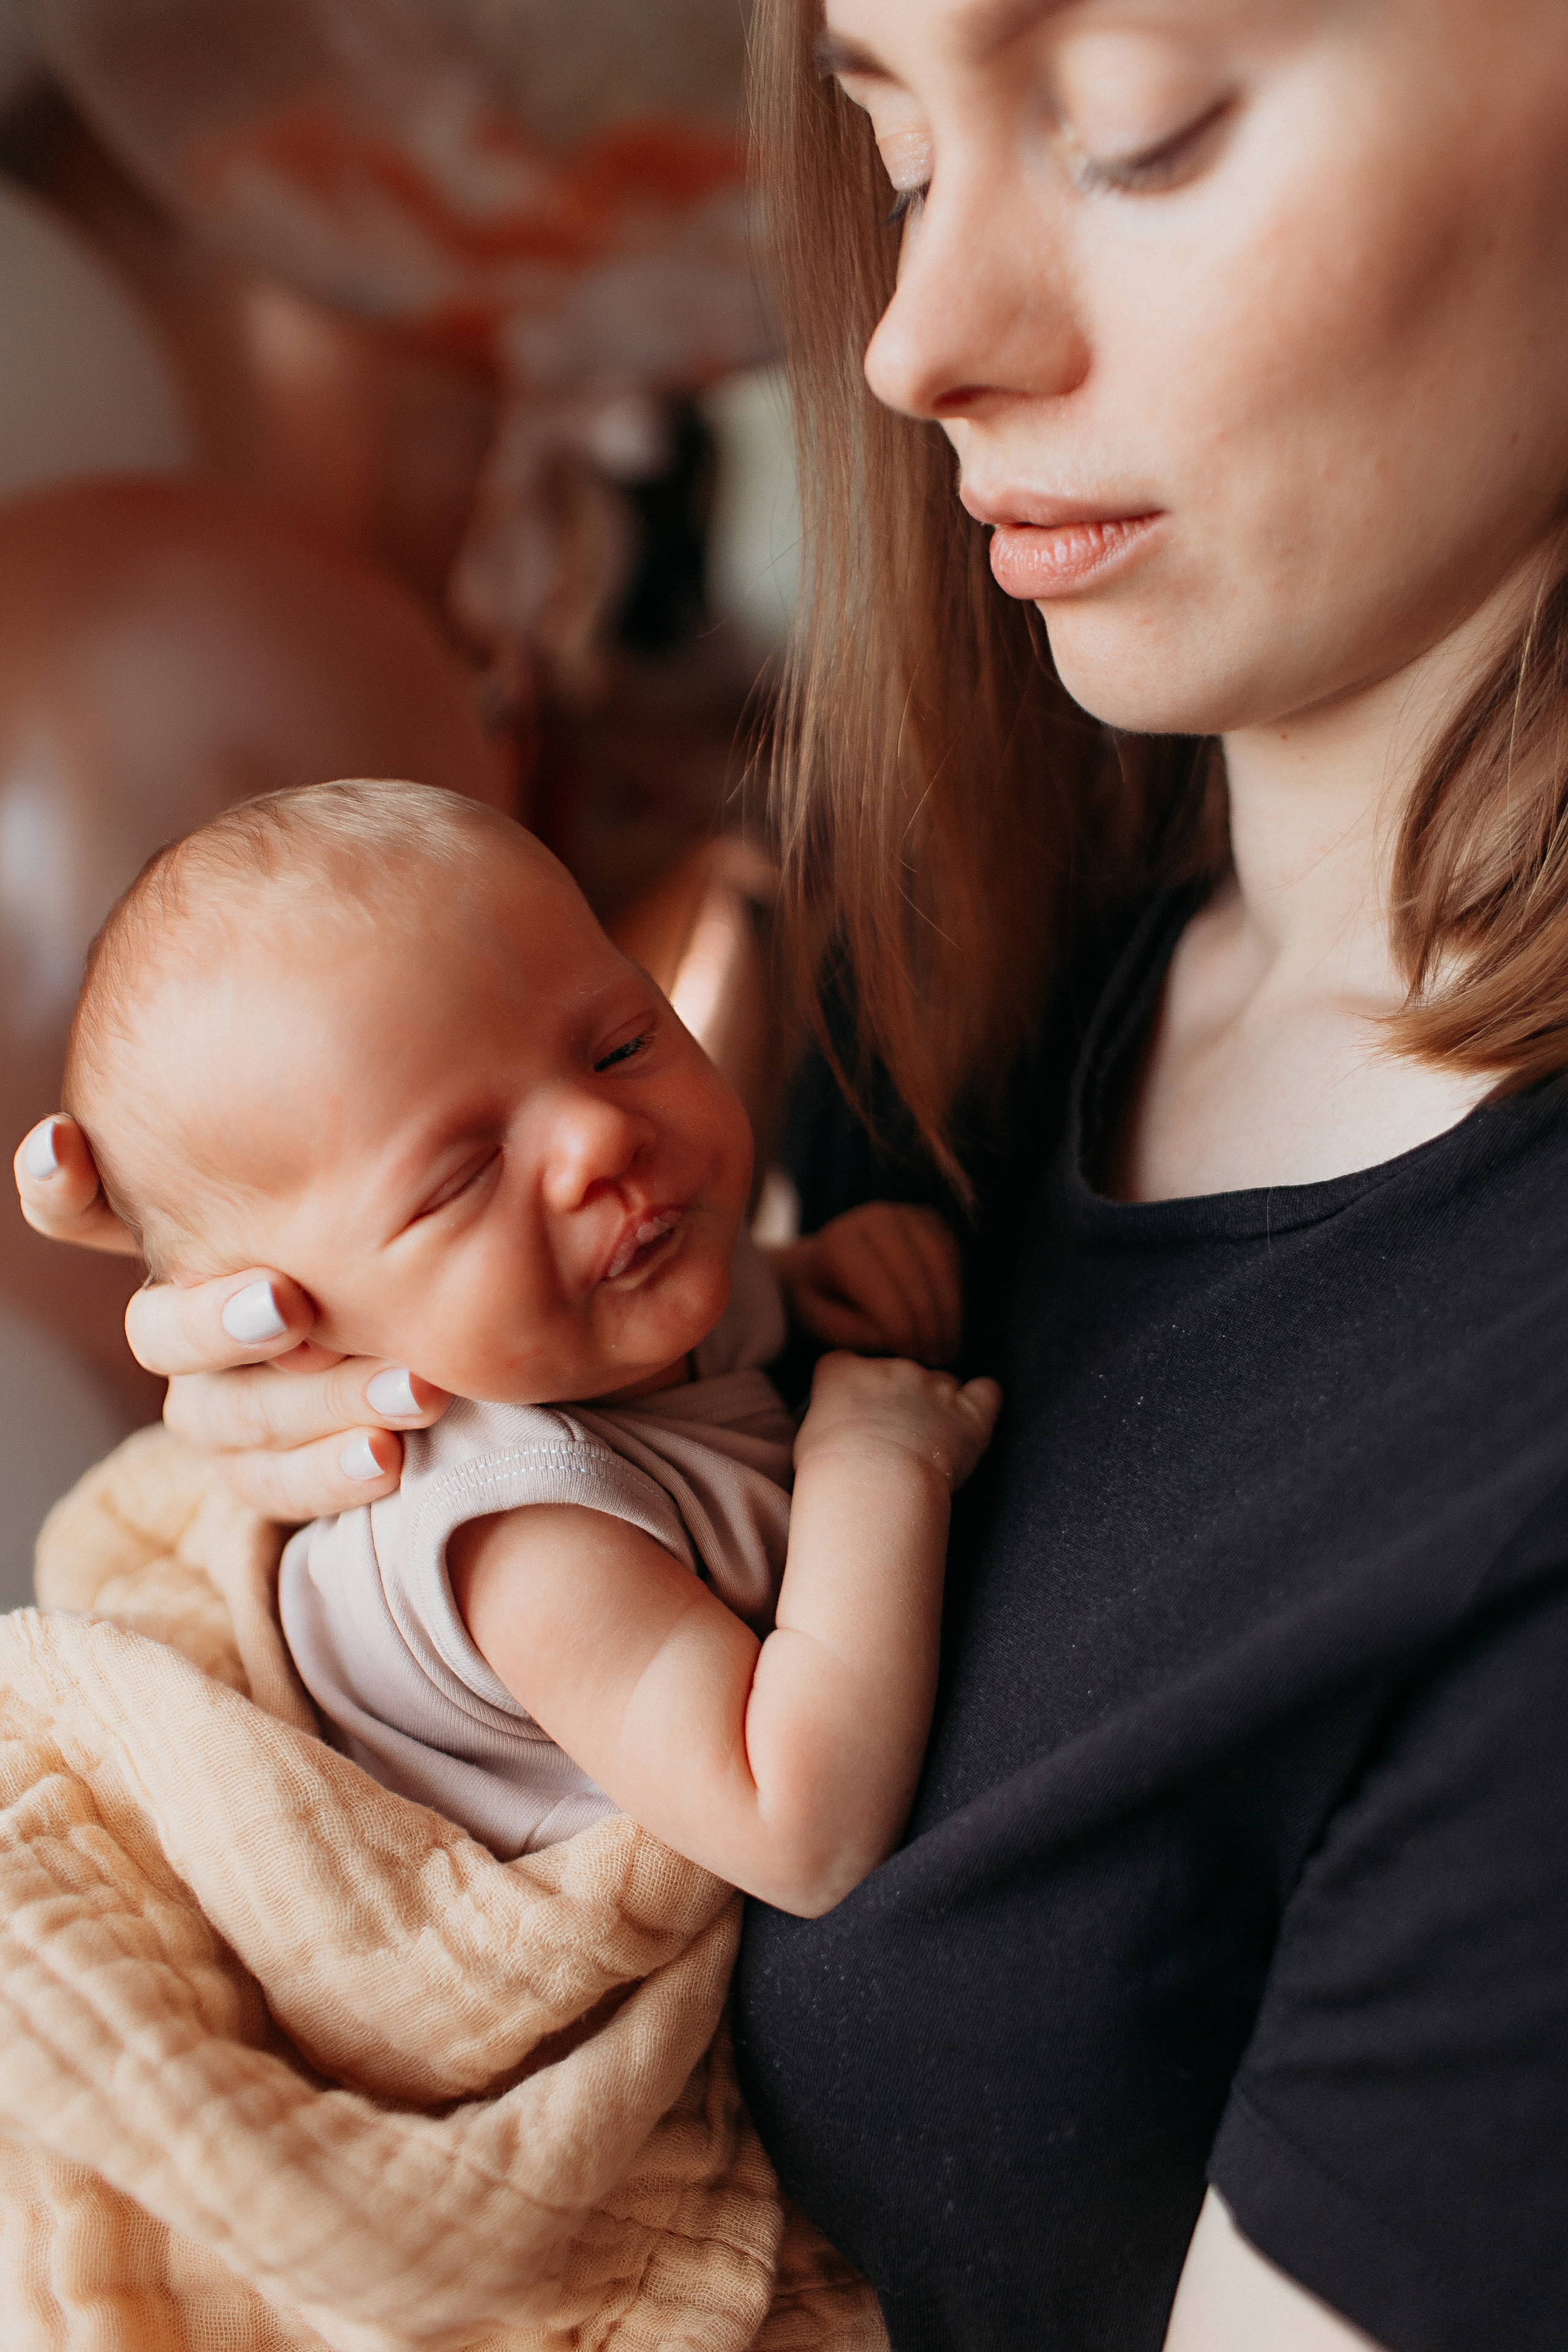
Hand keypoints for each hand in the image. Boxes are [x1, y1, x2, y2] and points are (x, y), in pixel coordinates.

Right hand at [14, 1113, 449, 1519]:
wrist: (457, 1348)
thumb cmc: (415, 1237)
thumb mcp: (401, 1185)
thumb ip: (370, 1149)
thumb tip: (409, 1073)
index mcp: (194, 1237)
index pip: (90, 1211)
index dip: (61, 1184)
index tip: (62, 1144)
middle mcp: (185, 1318)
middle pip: (158, 1329)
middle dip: (216, 1317)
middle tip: (288, 1302)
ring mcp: (214, 1399)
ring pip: (225, 1412)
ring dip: (319, 1400)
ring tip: (413, 1390)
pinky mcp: (259, 1468)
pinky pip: (270, 1482)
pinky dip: (329, 1470)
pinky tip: (390, 1456)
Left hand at [769, 1202, 962, 1364]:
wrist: (829, 1260)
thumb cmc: (823, 1296)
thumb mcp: (816, 1318)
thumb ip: (844, 1330)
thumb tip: (885, 1335)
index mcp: (838, 1242)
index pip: (876, 1282)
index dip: (897, 1322)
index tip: (909, 1353)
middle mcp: (873, 1219)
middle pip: (912, 1270)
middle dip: (928, 1320)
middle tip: (935, 1357)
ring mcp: (905, 1216)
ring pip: (939, 1260)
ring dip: (948, 1309)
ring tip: (947, 1347)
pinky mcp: (929, 1221)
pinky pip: (952, 1254)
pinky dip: (955, 1291)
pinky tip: (951, 1323)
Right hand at [794, 1351, 1001, 1494]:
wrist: (873, 1484)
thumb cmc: (830, 1473)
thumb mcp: (806, 1437)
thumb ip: (824, 1415)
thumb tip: (830, 1422)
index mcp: (844, 1370)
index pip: (847, 1363)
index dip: (853, 1387)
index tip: (854, 1412)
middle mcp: (891, 1367)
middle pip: (899, 1371)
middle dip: (898, 1398)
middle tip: (892, 1438)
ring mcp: (933, 1385)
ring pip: (941, 1383)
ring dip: (937, 1406)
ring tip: (928, 1444)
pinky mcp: (968, 1411)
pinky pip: (986, 1392)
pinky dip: (981, 1401)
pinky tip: (971, 1420)